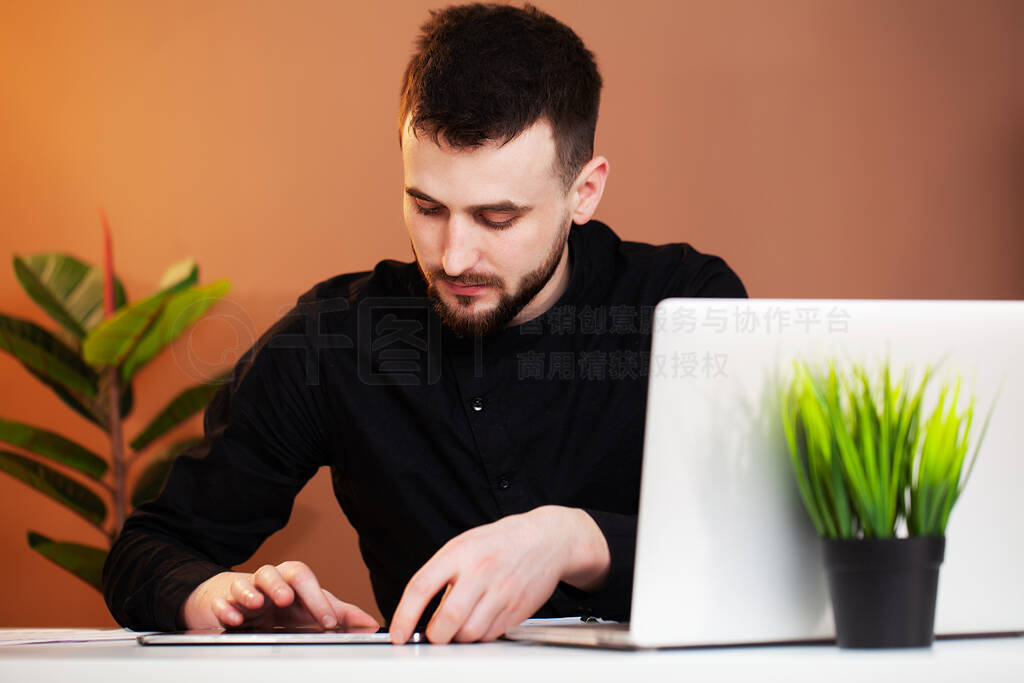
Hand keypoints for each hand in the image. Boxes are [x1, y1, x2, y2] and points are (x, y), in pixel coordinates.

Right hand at [180, 560, 379, 631]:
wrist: (233, 600)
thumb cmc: (276, 603)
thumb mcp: (307, 609)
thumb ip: (339, 615)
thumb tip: (370, 624)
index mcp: (291, 583)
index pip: (306, 581)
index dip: (318, 600)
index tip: (330, 623)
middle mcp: (268, 583)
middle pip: (275, 573)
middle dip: (280, 585)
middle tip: (286, 599)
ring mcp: (244, 591)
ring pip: (245, 582)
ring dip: (250, 592)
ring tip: (256, 604)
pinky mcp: (221, 602)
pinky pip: (221, 601)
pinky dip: (225, 608)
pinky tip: (231, 617)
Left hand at [389, 506, 609, 643]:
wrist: (545, 539)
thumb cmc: (500, 542)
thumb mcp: (464, 545)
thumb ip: (442, 574)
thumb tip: (418, 610)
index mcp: (459, 552)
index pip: (421, 587)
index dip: (405, 615)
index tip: (399, 634)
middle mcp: (479, 572)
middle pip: (447, 620)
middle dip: (436, 636)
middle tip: (435, 633)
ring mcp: (501, 591)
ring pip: (469, 633)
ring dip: (459, 637)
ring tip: (462, 623)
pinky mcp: (517, 609)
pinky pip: (490, 635)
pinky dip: (481, 635)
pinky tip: (483, 617)